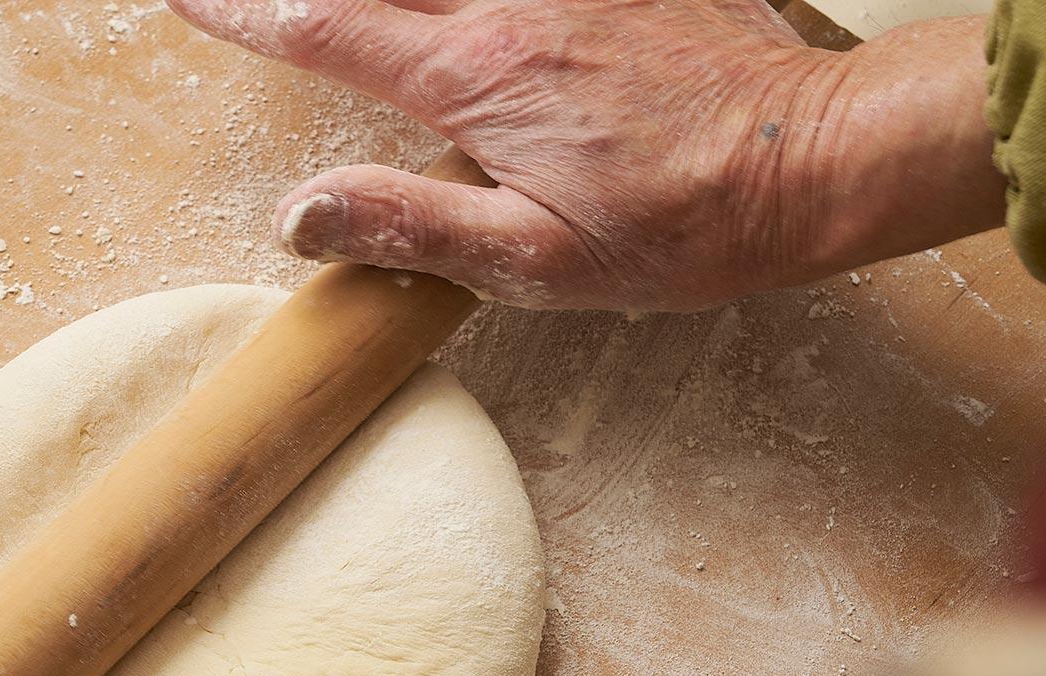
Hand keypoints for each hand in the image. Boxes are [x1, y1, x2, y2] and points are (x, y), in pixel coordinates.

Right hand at [170, 0, 1007, 309]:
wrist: (815, 160)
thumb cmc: (678, 225)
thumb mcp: (533, 262)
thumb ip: (409, 228)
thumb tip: (298, 217)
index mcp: (475, 79)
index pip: (326, 31)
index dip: (246, 12)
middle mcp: (512, 4)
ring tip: (343, 8)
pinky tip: (459, 12)